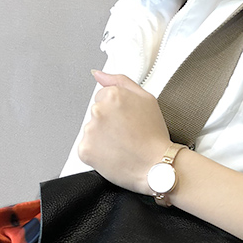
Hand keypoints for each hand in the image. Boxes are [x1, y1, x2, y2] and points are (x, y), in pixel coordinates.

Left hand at [77, 70, 171, 194]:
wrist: (157, 167)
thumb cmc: (155, 136)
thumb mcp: (147, 99)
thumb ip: (120, 81)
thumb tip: (99, 75)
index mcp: (112, 95)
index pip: (103, 97)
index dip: (117, 111)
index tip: (128, 121)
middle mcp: (98, 111)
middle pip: (97, 114)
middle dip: (109, 123)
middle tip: (127, 135)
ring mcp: (90, 131)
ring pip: (91, 131)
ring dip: (103, 138)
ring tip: (122, 146)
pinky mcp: (85, 150)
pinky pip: (87, 148)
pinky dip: (98, 153)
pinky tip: (114, 155)